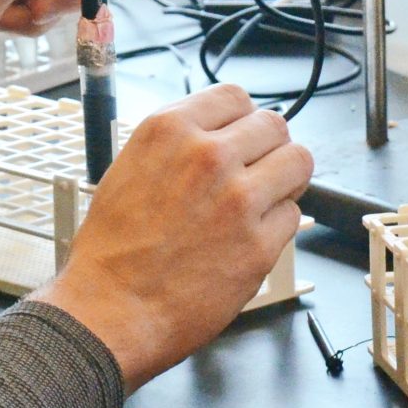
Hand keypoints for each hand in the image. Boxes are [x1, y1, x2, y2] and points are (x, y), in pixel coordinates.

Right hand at [29, 85, 312, 390]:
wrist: (109, 311)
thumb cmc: (111, 252)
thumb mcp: (128, 170)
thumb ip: (176, 147)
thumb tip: (214, 138)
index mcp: (168, 131)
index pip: (234, 96)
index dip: (241, 119)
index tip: (241, 136)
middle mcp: (207, 156)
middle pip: (274, 125)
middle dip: (268, 147)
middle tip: (256, 171)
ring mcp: (239, 199)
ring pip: (298, 162)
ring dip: (285, 180)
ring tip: (264, 200)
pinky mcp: (260, 244)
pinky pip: (294, 216)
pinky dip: (277, 227)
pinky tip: (248, 239)